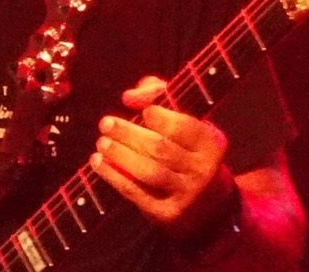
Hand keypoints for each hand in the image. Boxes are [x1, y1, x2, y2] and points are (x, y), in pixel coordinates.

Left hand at [90, 75, 238, 237]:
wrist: (205, 202)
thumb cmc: (186, 148)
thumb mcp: (182, 118)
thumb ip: (157, 95)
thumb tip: (129, 97)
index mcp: (210, 142)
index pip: (184, 127)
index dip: (161, 117)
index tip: (142, 112)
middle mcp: (202, 170)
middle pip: (161, 148)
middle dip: (129, 134)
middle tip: (105, 123)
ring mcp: (186, 194)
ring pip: (149, 172)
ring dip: (120, 155)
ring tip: (101, 142)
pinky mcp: (168, 213)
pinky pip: (137, 193)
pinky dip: (114, 177)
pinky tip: (98, 163)